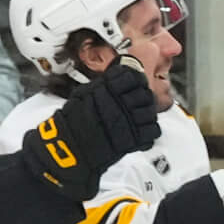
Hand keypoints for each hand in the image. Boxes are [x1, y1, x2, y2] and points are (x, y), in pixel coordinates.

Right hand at [22, 65, 159, 200]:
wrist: (71, 147)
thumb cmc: (73, 121)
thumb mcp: (85, 93)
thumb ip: (104, 84)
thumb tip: (117, 76)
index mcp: (109, 86)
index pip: (133, 75)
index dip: (135, 80)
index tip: (133, 85)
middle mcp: (122, 100)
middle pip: (145, 93)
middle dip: (141, 98)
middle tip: (134, 105)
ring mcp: (130, 119)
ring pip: (150, 111)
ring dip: (145, 115)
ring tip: (135, 120)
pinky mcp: (135, 137)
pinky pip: (153, 130)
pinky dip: (147, 131)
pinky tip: (138, 132)